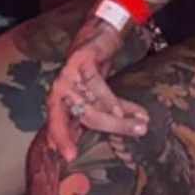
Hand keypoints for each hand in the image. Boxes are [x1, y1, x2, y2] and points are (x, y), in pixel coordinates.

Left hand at [46, 18, 147, 162]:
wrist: (98, 36)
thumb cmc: (94, 71)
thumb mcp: (94, 96)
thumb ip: (100, 115)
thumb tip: (121, 139)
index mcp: (59, 101)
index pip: (56, 125)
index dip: (61, 140)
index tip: (70, 158)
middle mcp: (60, 88)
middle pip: (79, 118)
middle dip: (105, 129)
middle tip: (119, 142)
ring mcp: (69, 73)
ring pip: (91, 105)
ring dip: (116, 120)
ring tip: (138, 126)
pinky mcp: (81, 59)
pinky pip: (97, 85)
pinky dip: (110, 101)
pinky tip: (122, 111)